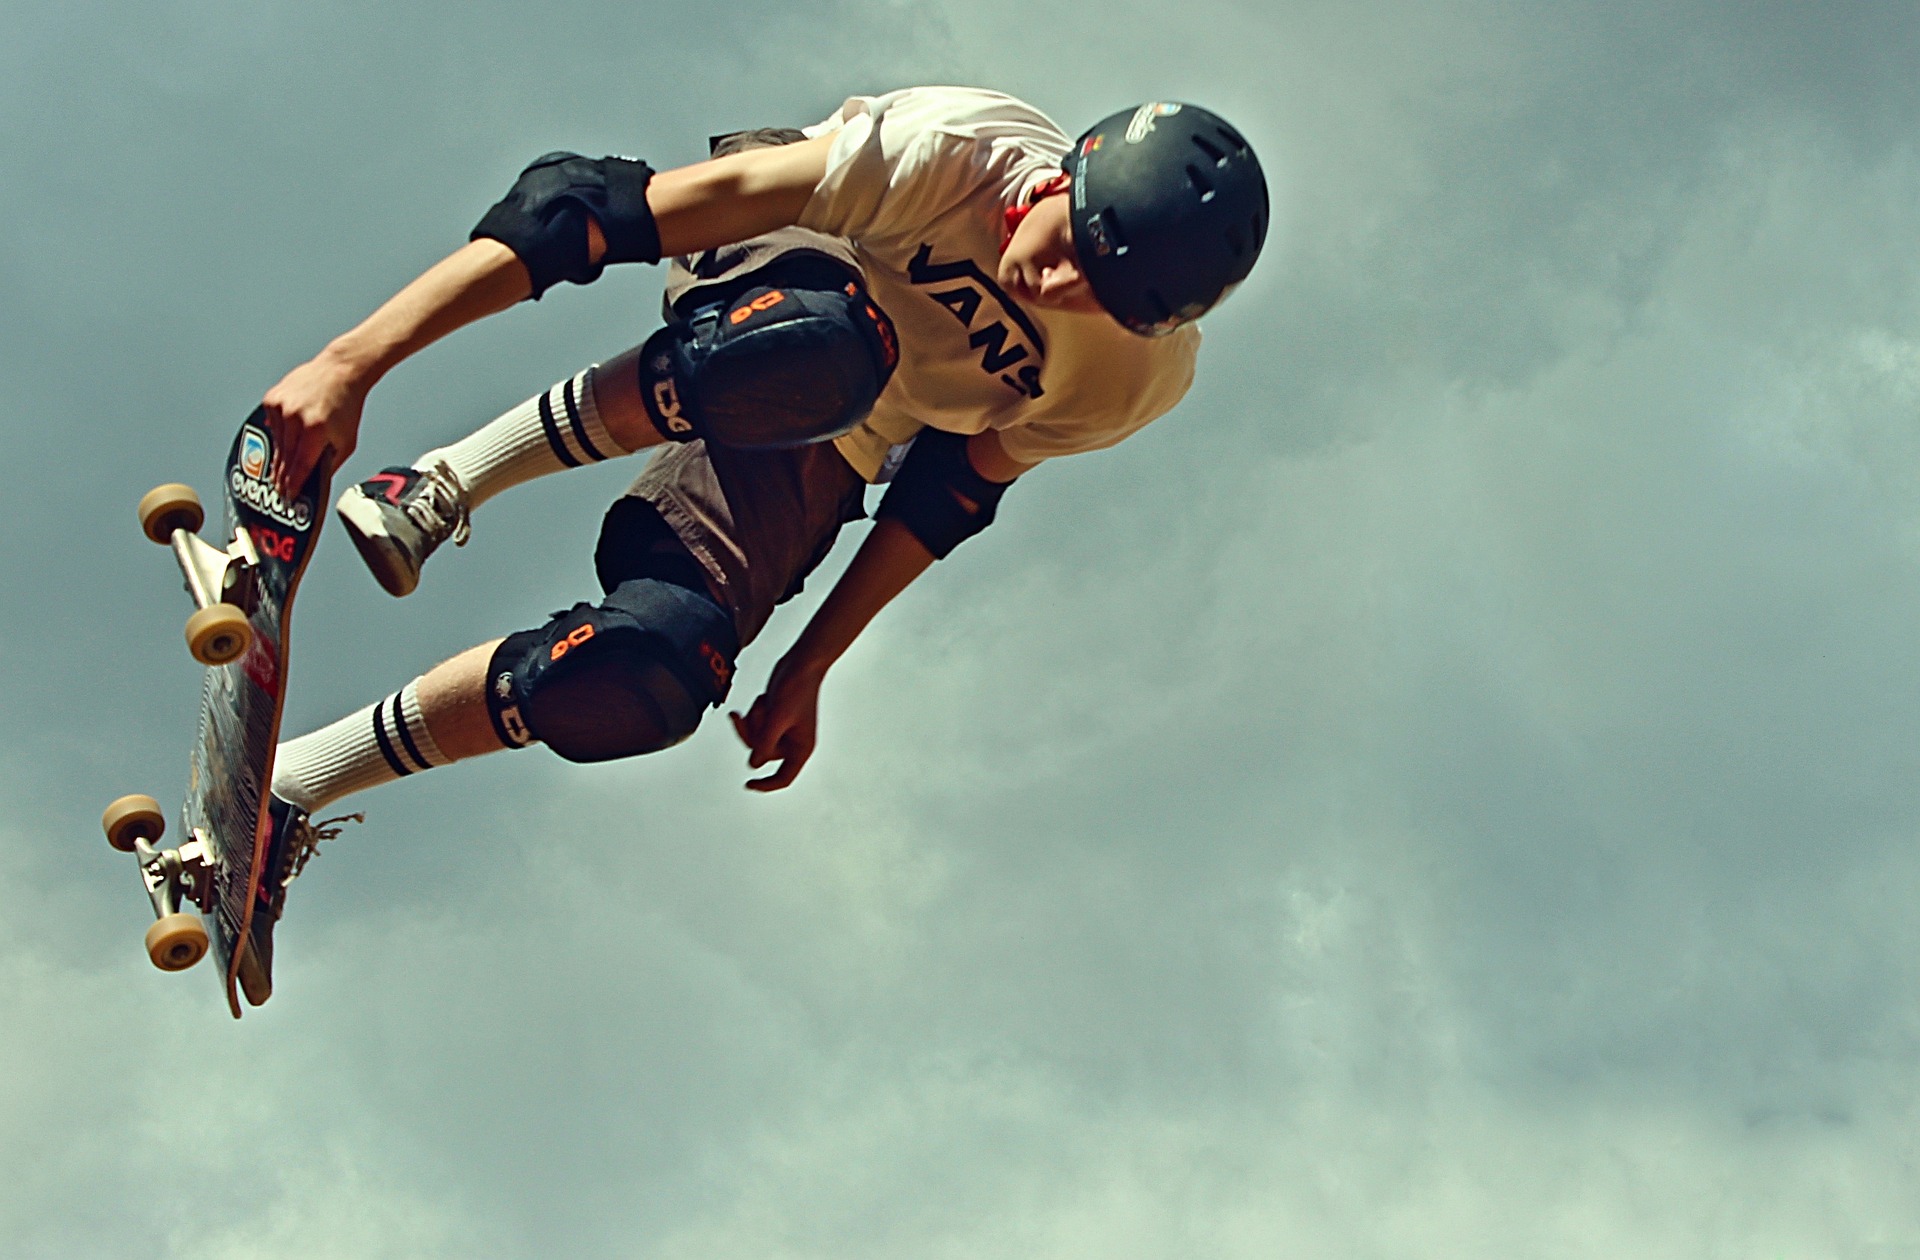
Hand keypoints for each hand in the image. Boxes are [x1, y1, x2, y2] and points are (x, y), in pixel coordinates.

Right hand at [260, 350, 368, 499]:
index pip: (300, 465)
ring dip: (280, 457)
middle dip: (283, 476)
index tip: (288, 496)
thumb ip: (330, 463)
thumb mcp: (346, 441)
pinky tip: (284, 442)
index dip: (293, 484)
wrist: (339, 371)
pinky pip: (272, 426)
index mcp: (315, 429)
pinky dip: (278, 435)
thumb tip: (316, 482)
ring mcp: (281, 407)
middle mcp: (295, 417)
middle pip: (285, 457)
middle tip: (280, 490)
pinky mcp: (272, 399)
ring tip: (281, 471)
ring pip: (277, 443)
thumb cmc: (346, 405)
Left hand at [728, 658, 825, 791]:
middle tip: (757, 713)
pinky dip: (754, 714)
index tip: (748, 784)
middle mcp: (792, 743)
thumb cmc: (796, 689)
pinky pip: (754, 726)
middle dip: (755, 733)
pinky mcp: (772, 720)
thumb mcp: (777, 717)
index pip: (783, 777)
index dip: (766, 785)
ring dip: (753, 721)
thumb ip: (764, 742)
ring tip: (763, 702)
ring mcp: (781, 731)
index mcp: (801, 748)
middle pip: (762, 754)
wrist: (799, 664)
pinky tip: (762, 699)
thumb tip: (753, 765)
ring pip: (755, 739)